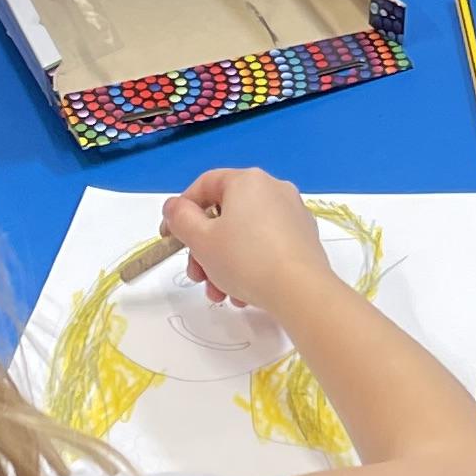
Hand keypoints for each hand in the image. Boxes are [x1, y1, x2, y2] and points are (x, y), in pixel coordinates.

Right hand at [162, 166, 335, 321]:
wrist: (301, 291)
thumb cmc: (245, 260)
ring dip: (224, 265)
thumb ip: (180, 218)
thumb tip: (176, 207)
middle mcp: (274, 189)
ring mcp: (293, 214)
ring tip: (222, 295)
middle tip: (198, 276)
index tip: (170, 238)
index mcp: (248, 181)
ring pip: (244, 235)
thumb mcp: (201, 240)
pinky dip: (250, 266)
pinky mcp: (305, 238)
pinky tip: (244, 294)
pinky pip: (266, 246)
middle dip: (204, 250)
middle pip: (224, 215)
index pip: (204, 185)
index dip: (181, 211)